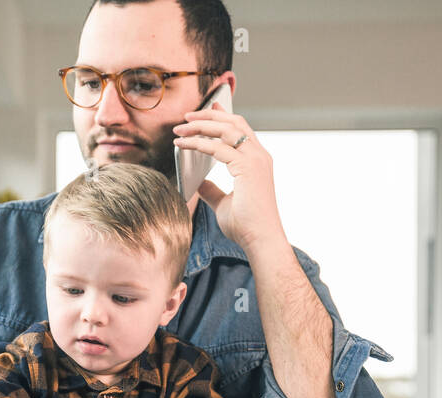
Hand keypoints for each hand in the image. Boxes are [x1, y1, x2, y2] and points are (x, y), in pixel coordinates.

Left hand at [173, 102, 284, 254]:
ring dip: (200, 125)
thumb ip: (212, 191)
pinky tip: (182, 144)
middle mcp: (259, 156)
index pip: (240, 129)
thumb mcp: (224, 204)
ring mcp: (255, 160)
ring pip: (226, 129)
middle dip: (209, 115)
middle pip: (234, 122)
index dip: (222, 117)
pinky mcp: (247, 168)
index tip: (205, 111)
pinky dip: (198, 143)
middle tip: (187, 115)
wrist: (260, 240)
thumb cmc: (247, 226)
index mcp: (258, 161)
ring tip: (180, 127)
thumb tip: (198, 183)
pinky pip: (217, 148)